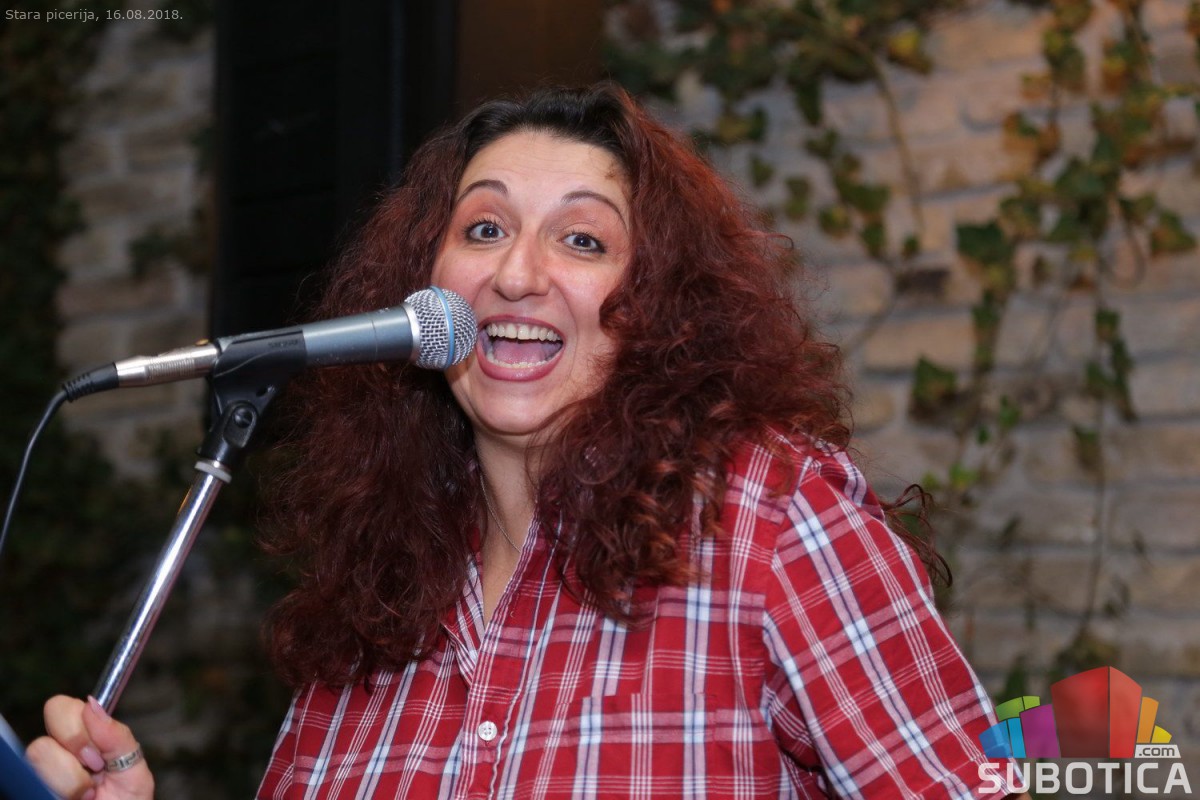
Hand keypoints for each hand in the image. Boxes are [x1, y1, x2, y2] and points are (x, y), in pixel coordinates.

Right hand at [25, 695, 153, 799]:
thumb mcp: (133, 768)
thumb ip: (117, 736)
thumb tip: (92, 703)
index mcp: (84, 739)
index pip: (61, 707)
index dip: (79, 726)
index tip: (99, 752)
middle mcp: (58, 753)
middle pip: (44, 730)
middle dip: (76, 749)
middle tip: (95, 771)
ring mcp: (42, 775)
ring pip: (38, 754)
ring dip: (70, 780)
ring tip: (87, 794)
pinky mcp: (32, 789)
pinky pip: (31, 782)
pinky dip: (59, 791)